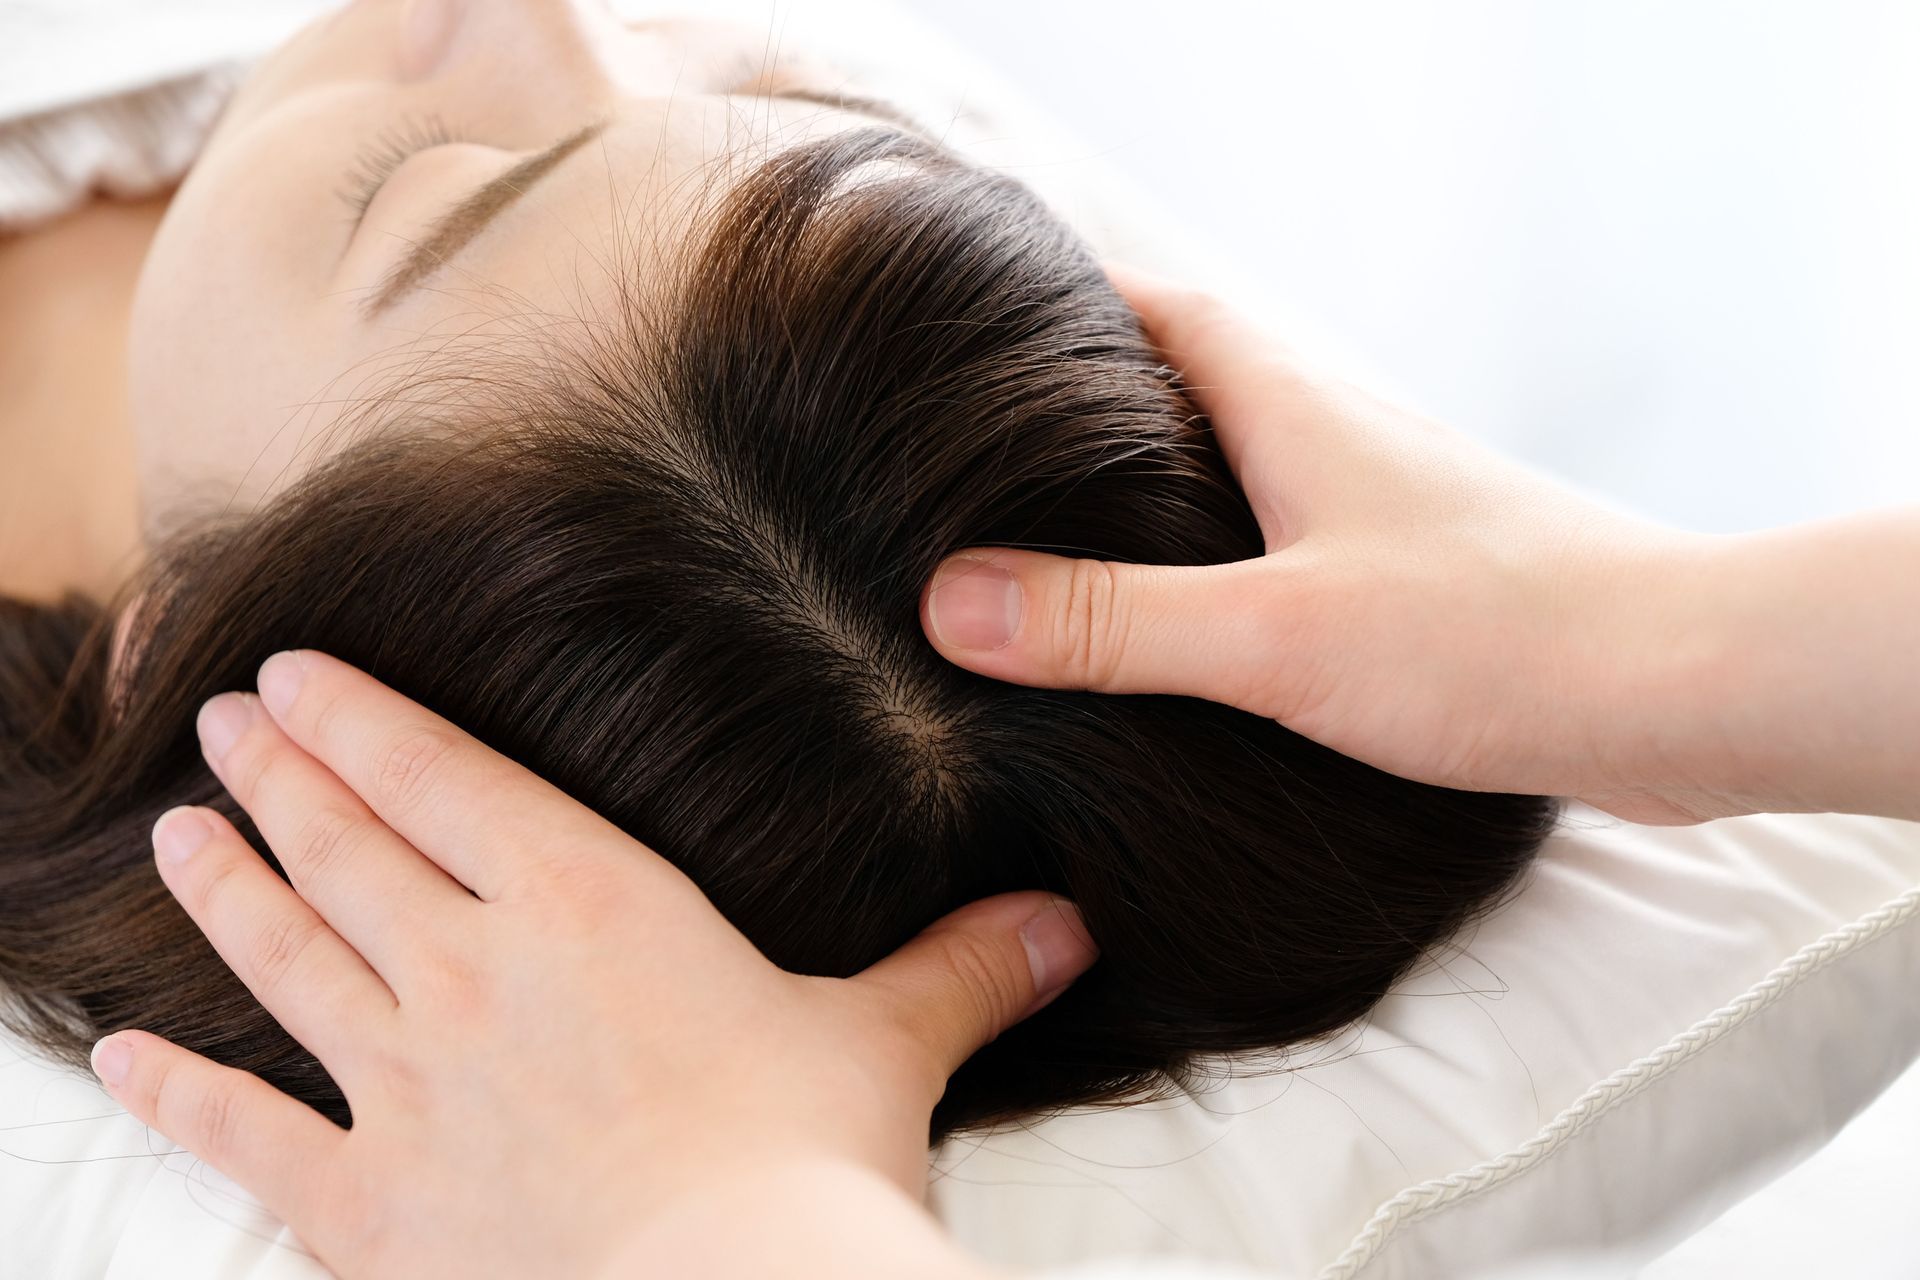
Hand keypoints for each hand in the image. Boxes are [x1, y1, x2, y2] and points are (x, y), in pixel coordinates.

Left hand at [88, 651, 1094, 1277]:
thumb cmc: (805, 1161)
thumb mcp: (891, 1044)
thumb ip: (965, 969)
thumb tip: (1069, 924)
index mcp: (587, 903)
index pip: (443, 781)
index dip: (361, 719)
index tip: (293, 672)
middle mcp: (472, 972)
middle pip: (345, 848)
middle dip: (276, 776)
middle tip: (220, 722)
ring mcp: (406, 1086)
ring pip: (284, 960)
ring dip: (222, 889)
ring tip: (174, 832)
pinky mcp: (371, 1205)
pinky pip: (252, 1136)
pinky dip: (179, 1096)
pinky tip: (122, 1059)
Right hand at [920, 265, 1739, 823]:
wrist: (1686, 689)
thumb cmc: (1498, 638)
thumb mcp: (1275, 637)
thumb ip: (1114, 623)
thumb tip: (952, 604)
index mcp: (1295, 410)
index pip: (1163, 312)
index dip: (1071, 302)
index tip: (982, 323)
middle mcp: (1341, 439)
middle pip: (1198, 385)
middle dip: (1099, 405)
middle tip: (1001, 454)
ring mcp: (1385, 509)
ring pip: (1249, 471)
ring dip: (1167, 491)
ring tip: (1074, 548)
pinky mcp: (1421, 582)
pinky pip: (1297, 547)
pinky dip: (1231, 567)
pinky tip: (1201, 638)